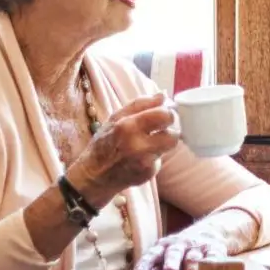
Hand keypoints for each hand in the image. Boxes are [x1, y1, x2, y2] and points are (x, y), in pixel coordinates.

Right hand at [68, 94, 182, 202]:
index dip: (170, 110)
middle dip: (174, 125)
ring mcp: (144, 162)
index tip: (168, 108)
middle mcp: (137, 145)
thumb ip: (141, 104)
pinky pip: (161, 157)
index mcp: (127, 126)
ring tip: (157, 136)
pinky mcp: (149, 174)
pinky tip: (145, 153)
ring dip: (168, 138)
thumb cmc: (105, 142)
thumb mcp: (116, 117)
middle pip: (174, 132)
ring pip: (171, 144)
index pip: (164, 115)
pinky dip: (156, 153)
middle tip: (167, 123)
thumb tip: (163, 95)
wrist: (95, 175)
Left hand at [136, 228, 233, 269]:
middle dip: (171, 261)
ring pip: (193, 257)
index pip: (152, 254)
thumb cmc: (182, 251)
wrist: (210, 231)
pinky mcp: (215, 249)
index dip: (145, 264)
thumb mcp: (167, 255)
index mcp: (164, 247)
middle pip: (174, 252)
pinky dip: (211, 266)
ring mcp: (198, 247)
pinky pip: (213, 258)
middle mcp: (180, 244)